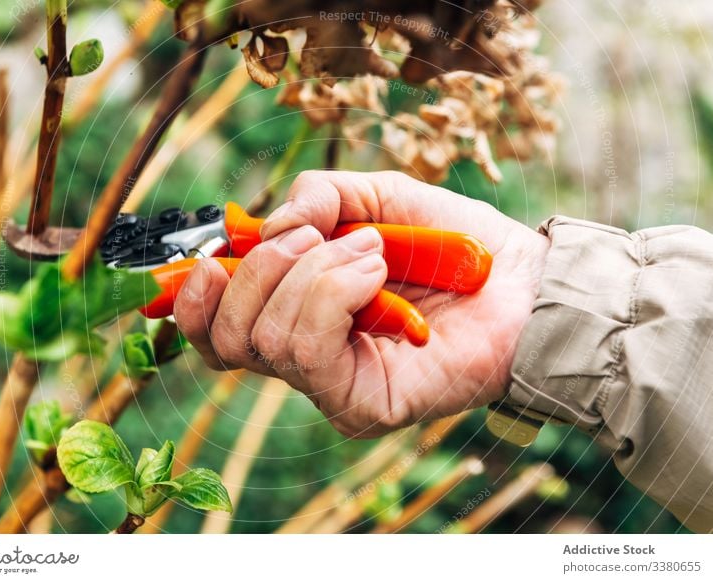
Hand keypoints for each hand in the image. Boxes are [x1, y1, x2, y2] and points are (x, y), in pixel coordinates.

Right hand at [174, 171, 549, 437]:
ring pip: (267, 337)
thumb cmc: (449, 243)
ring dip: (313, 271)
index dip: (191, 299)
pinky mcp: (359, 405)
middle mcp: (303, 356)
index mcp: (293, 313)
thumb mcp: (373, 197)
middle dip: (260, 269)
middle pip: (225, 337)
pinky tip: (376, 271)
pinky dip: (334, 293)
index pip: (213, 330)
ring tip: (372, 250)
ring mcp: (329, 386)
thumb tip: (265, 230)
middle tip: (318, 233)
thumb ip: (314, 197)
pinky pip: (308, 352)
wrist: (521, 281)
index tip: (212, 258)